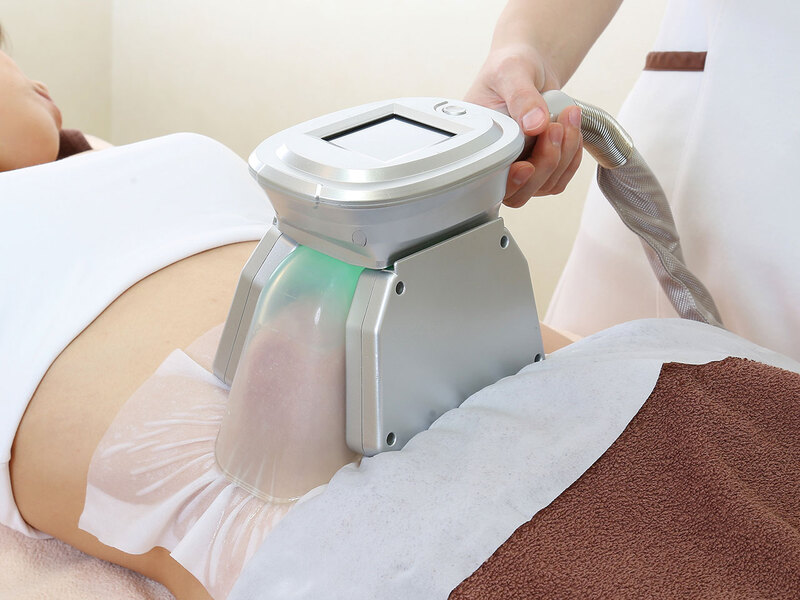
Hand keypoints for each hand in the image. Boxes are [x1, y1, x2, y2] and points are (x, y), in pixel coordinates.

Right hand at [465, 45, 582, 207]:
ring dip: (564, 155)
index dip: (509, 181)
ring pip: (544, 185)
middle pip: (519, 193)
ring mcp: (518, 166)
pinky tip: (572, 129)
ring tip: (568, 116)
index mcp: (477, 142)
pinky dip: (572, 157)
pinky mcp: (540, 166)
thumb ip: (522, 96)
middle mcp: (495, 161)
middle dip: (545, 163)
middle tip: (555, 126)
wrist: (531, 64)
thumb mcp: (512, 70)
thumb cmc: (512, 65)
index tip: (526, 165)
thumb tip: (535, 124)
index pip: (488, 180)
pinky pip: (560, 178)